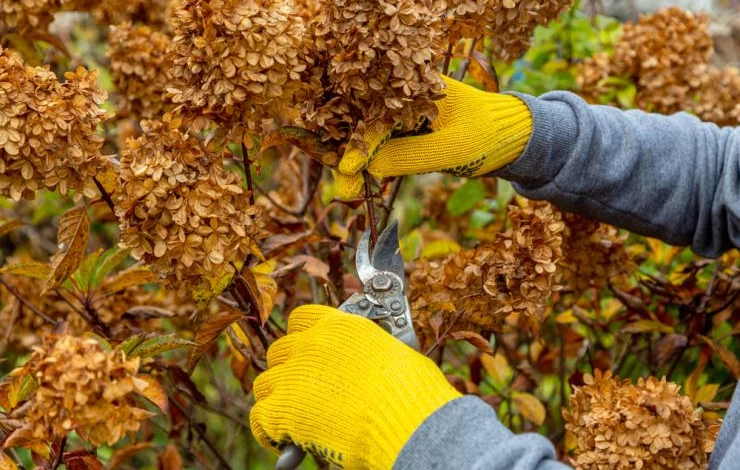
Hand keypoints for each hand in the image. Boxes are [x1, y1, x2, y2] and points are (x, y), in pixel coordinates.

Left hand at [249, 305, 460, 469]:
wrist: (406, 421)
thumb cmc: (412, 392)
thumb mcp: (396, 353)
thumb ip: (374, 349)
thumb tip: (379, 360)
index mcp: (339, 326)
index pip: (301, 318)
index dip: (302, 337)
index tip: (307, 353)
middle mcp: (311, 344)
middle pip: (279, 351)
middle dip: (289, 370)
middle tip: (304, 391)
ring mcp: (293, 375)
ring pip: (265, 383)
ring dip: (277, 399)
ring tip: (294, 418)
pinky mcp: (281, 409)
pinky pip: (260, 417)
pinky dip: (270, 431)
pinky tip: (285, 441)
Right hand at [334, 75, 532, 197]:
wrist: (514, 139)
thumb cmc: (488, 137)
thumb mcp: (451, 149)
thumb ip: (410, 155)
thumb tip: (368, 167)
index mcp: (418, 86)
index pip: (379, 115)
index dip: (360, 144)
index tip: (345, 170)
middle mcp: (409, 94)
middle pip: (369, 123)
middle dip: (354, 154)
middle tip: (343, 187)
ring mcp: (410, 112)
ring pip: (375, 136)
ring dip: (362, 161)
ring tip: (349, 189)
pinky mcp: (413, 129)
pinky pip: (387, 144)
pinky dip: (376, 162)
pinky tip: (364, 179)